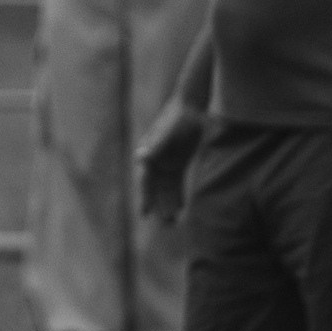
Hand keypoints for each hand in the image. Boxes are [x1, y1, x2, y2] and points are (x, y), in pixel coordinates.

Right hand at [135, 99, 205, 223]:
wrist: (190, 106)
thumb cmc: (177, 117)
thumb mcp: (168, 131)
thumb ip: (156, 145)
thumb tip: (141, 157)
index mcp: (147, 153)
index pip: (146, 179)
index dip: (145, 197)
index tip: (145, 214)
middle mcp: (154, 160)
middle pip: (155, 187)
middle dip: (159, 205)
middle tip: (165, 224)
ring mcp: (166, 162)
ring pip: (165, 188)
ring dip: (168, 203)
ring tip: (172, 222)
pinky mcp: (178, 162)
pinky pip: (176, 183)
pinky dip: (178, 195)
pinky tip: (182, 208)